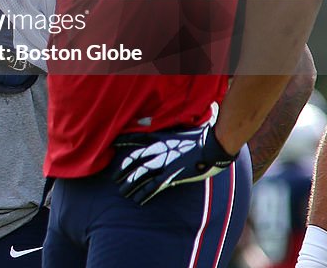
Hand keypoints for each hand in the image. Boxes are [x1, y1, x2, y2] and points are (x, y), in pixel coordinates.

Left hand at [112, 104, 236, 204]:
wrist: (213, 146)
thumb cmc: (197, 138)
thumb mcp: (176, 131)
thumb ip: (164, 133)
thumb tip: (153, 127)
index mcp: (158, 140)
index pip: (135, 141)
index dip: (122, 143)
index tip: (112, 146)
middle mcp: (158, 152)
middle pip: (134, 161)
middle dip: (123, 170)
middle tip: (115, 178)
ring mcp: (164, 164)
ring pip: (141, 175)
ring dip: (131, 184)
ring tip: (123, 192)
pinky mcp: (172, 176)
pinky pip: (154, 186)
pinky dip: (145, 193)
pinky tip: (138, 199)